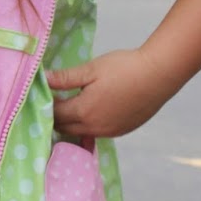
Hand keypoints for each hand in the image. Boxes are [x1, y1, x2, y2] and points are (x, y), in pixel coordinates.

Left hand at [46, 48, 175, 140]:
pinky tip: (90, 111)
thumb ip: (65, 78)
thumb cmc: (124, 68)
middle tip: (53, 101)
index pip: (54, 113)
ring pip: (80, 132)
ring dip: (71, 123)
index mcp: (83, 111)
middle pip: (64, 127)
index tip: (43, 93)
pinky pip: (96, 132)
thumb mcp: (91, 69)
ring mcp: (109, 132)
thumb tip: (42, 79)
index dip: (46, 104)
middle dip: (55, 116)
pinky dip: (88, 125)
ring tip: (69, 106)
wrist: (159, 75)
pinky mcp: (122, 131)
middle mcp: (94, 127)